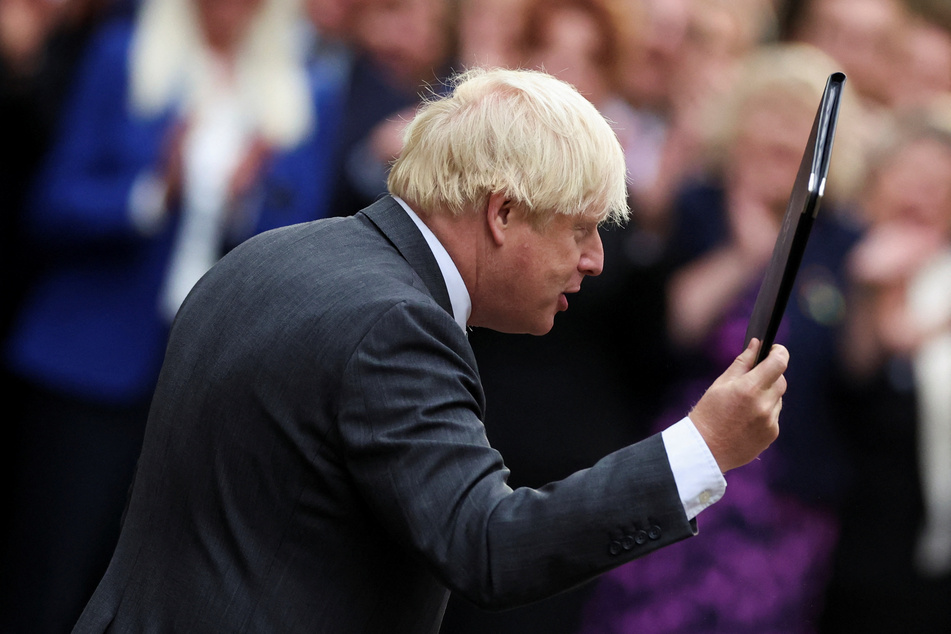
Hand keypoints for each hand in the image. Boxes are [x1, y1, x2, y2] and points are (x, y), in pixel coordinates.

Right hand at [688, 339, 787, 471]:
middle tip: (753, 380)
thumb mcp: (720, 383)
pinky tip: (746, 420)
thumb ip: (742, 362)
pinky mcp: (772, 434)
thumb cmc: (708, 414)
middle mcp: (764, 405)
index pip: (779, 362)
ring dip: (767, 396)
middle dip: (770, 375)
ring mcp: (770, 421)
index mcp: (749, 388)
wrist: (705, 449)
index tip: (775, 350)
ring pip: (777, 399)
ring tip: (744, 406)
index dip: (780, 352)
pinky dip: (765, 413)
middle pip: (781, 380)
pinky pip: (774, 416)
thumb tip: (757, 345)